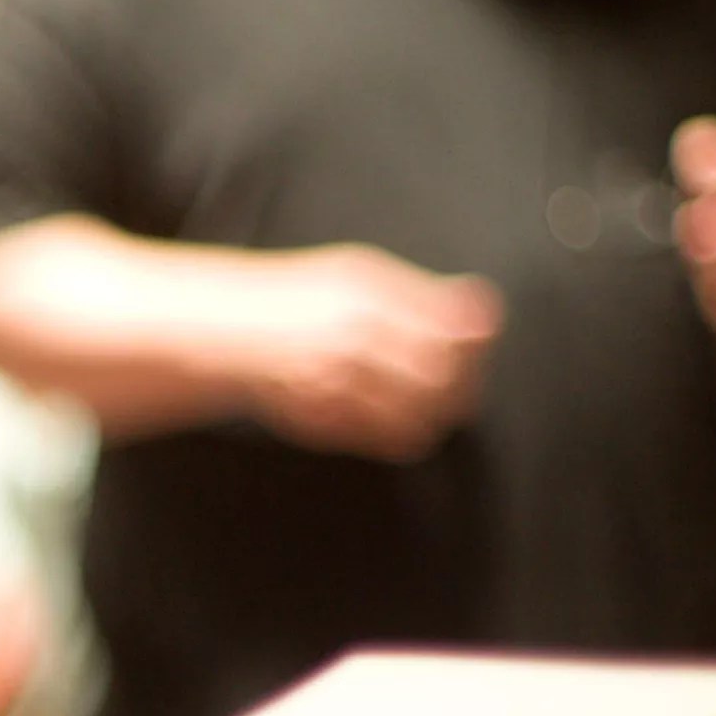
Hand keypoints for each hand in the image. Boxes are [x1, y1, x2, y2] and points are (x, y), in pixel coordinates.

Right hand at [241, 244, 499, 459]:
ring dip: (438, 413)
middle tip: (464, 382)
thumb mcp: (361, 275)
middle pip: (442, 376)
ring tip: (436, 405)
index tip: (477, 346)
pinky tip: (405, 421)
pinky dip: (408, 435)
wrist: (233, 330)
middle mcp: (352, 342)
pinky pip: (388, 440)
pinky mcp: (323, 420)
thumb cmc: (303, 300)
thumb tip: (482, 314)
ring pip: (419, 415)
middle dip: (464, 383)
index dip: (476, 344)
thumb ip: (422, 294)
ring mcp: (335, 385)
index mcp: (368, 299)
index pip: (452, 330)